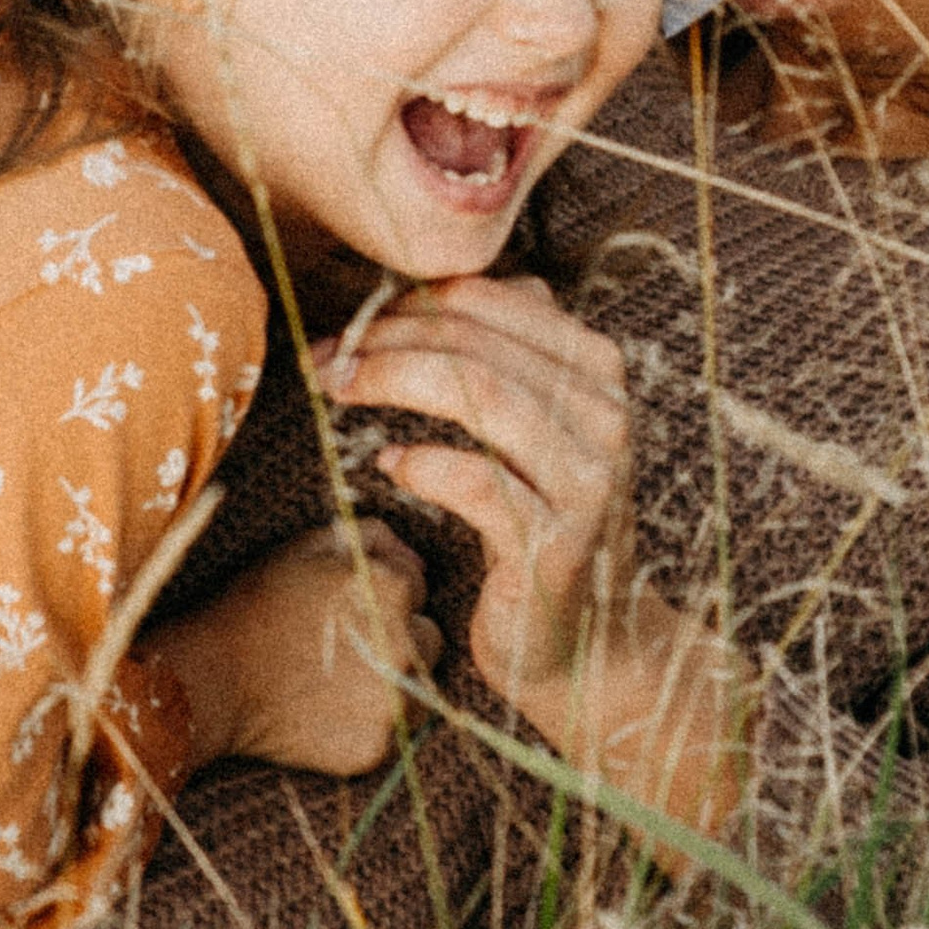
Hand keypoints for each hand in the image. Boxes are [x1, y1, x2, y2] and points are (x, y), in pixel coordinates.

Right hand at [150, 517, 436, 776]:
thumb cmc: (255, 605)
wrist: (210, 680)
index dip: (379, 597)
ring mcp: (393, 702)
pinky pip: (394, 734)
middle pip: (429, 641)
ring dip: (393, 685)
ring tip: (340, 683)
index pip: (419, 590)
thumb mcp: (307, 547)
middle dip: (398, 641)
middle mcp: (404, 646)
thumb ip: (372, 536)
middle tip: (345, 648)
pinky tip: (330, 714)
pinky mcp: (376, 747)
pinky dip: (370, 726)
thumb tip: (419, 561)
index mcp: (392, 588)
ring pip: (419, 690)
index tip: (341, 609)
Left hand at [318, 278, 737, 821]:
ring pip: (480, 394)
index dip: (407, 304)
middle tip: (324, 360)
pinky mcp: (554, 544)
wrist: (587, 640)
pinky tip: (390, 464)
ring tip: (338, 390)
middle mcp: (604, 416)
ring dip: (392, 381)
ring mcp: (586, 481)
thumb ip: (501, 353)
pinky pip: (476, 482)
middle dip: (384, 341)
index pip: (490, 300)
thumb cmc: (539, 522)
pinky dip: (421, 464)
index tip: (351, 328)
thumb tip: (440, 287)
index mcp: (595, 370)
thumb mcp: (532, 428)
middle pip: (475, 342)